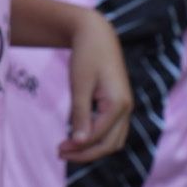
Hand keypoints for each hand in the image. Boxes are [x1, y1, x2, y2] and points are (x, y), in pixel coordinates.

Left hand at [61, 10, 132, 161]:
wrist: (97, 33)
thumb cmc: (86, 56)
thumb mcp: (80, 85)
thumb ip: (80, 114)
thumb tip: (80, 142)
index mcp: (119, 104)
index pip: (100, 136)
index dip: (80, 146)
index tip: (59, 149)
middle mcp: (126, 108)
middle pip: (110, 144)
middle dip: (86, 153)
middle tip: (60, 153)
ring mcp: (124, 107)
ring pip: (113, 139)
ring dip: (92, 148)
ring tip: (67, 149)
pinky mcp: (118, 104)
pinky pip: (111, 129)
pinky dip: (96, 137)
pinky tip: (77, 137)